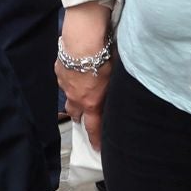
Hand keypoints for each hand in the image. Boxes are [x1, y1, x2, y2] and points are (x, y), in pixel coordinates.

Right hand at [57, 5, 111, 148]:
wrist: (84, 42)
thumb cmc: (107, 58)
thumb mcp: (119, 76)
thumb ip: (119, 87)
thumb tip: (131, 89)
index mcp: (92, 101)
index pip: (94, 127)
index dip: (96, 139)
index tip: (98, 148)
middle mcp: (76, 96)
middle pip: (75, 114)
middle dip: (80, 118)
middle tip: (84, 119)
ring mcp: (65, 84)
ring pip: (68, 97)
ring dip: (73, 99)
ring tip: (79, 99)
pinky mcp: (60, 70)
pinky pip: (64, 79)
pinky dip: (70, 79)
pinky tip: (76, 72)